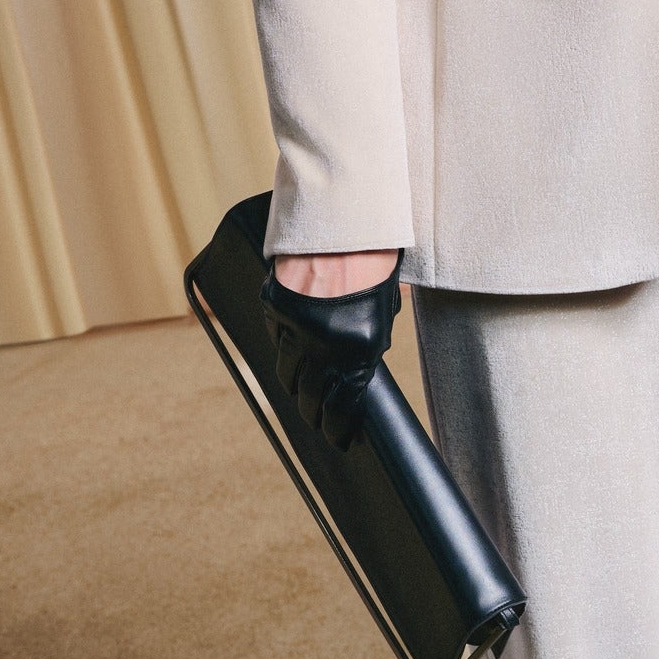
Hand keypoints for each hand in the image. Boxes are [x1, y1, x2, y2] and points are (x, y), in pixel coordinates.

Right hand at [259, 250, 401, 449]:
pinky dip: (283, 349)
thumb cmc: (374, 261)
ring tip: (301, 394)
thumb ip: (371, 342)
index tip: (338, 438)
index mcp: (360, 349)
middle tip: (317, 421)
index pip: (345, 404)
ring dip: (295, 387)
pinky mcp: (274, 307)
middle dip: (314, 414)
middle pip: (311, 397)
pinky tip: (291, 353)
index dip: (339, 427)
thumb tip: (356, 370)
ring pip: (287, 374)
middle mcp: (325, 345)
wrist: (344, 219)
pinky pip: (276, 339)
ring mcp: (295, 327)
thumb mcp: (384, 309)